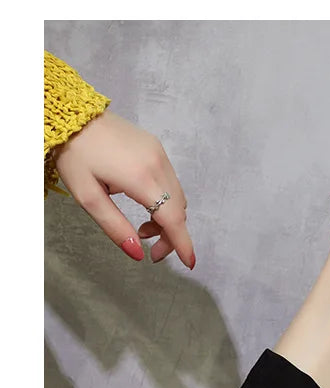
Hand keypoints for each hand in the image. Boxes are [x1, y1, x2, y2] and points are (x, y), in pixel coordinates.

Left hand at [53, 110, 194, 268]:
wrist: (72, 114)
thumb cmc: (75, 154)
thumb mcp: (87, 197)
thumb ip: (115, 227)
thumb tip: (137, 253)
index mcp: (140, 178)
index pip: (172, 219)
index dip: (182, 243)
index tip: (188, 263)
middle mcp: (157, 165)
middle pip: (179, 211)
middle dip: (171, 235)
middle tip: (151, 250)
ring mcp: (160, 154)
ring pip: (178, 197)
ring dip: (168, 219)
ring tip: (143, 227)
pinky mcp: (157, 148)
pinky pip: (171, 182)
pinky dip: (166, 201)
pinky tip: (145, 203)